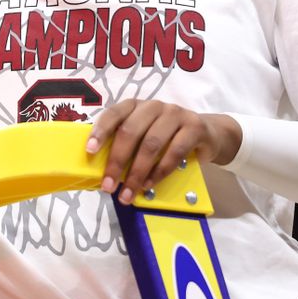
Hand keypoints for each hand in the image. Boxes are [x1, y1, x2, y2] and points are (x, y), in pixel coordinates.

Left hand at [86, 100, 241, 204]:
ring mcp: (175, 114)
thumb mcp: (145, 136)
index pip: (114, 114)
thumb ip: (127, 146)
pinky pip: (175, 150)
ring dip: (137, 172)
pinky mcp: (194, 127)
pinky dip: (160, 171)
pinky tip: (151, 184)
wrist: (207, 134)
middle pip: (130, 131)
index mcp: (135, 105)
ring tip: (128, 192)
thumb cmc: (167, 138)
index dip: (100, 131)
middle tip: (108, 186)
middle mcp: (154, 106)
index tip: (90, 151)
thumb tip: (103, 173)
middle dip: (117, 161)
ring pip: (151, 143)